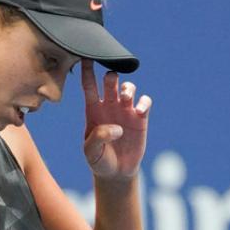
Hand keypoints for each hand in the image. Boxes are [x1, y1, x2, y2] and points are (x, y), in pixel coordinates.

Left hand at [81, 59, 151, 178]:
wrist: (116, 172)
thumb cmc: (98, 159)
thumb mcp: (91, 151)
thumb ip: (98, 137)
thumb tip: (116, 127)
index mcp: (93, 109)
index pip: (89, 85)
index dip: (87, 71)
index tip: (85, 56)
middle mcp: (109, 106)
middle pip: (110, 82)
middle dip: (111, 75)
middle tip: (111, 77)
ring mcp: (125, 111)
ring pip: (128, 88)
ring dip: (128, 87)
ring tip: (126, 96)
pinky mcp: (140, 119)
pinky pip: (144, 103)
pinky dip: (144, 102)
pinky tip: (139, 110)